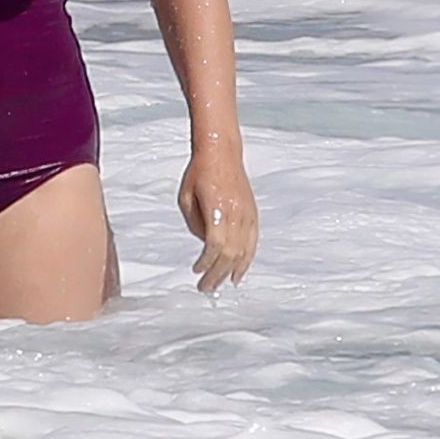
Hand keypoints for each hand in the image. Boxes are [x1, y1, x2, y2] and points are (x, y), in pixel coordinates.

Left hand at [178, 146, 256, 293]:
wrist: (221, 152)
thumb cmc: (199, 172)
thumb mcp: (186, 197)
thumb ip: (194, 224)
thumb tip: (204, 244)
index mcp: (217, 208)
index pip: (214, 245)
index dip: (207, 263)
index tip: (197, 271)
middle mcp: (235, 213)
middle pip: (229, 253)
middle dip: (217, 274)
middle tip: (206, 288)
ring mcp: (247, 213)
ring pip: (243, 251)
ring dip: (232, 271)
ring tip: (222, 285)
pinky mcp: (253, 213)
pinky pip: (253, 242)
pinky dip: (247, 259)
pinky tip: (239, 272)